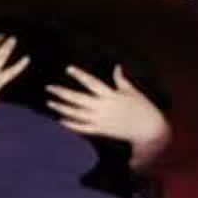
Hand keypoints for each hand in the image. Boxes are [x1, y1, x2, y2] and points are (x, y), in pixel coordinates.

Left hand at [46, 65, 170, 166]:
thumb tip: (117, 67)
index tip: (68, 69)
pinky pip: (82, 129)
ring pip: (76, 114)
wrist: (149, 130)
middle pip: (78, 99)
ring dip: (62, 108)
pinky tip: (59, 121)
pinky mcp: (101, 131)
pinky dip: (70, 125)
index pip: (91, 82)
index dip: (79, 74)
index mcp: (111, 95)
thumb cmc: (143, 108)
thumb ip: (121, 80)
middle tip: (49, 88)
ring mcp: (100, 120)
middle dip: (62, 93)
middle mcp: (103, 107)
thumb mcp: (132, 92)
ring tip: (50, 103)